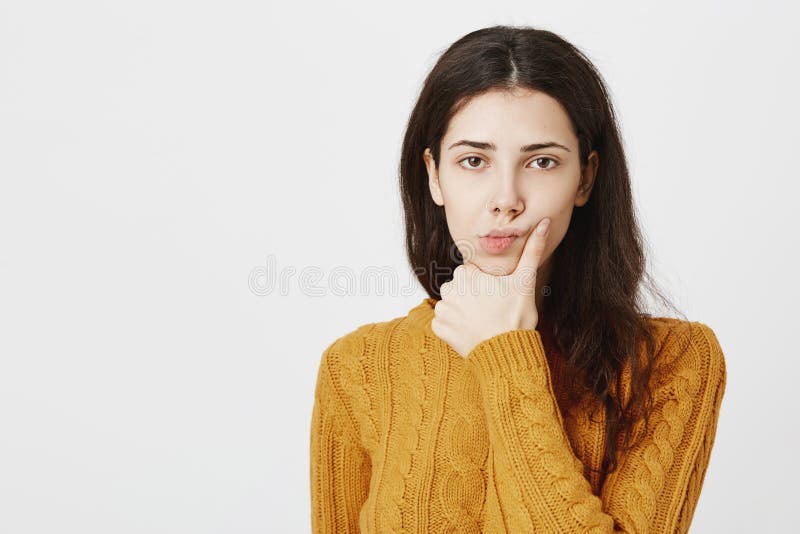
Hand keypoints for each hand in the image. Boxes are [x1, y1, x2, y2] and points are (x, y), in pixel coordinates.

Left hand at [431, 217, 550, 357]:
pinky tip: (470, 331)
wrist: (506, 353)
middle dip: (472, 296)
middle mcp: (450, 289)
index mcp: (466, 274)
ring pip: (452, 304)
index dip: (485, 284)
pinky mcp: (439, 328)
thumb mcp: (525, 281)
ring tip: (481, 321)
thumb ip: (532, 250)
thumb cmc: (516, 317)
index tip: (495, 296)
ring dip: (462, 310)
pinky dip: (454, 327)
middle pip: (460, 287)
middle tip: (491, 310)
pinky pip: (444, 322)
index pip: (471, 273)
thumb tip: (544, 222)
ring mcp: (443, 309)